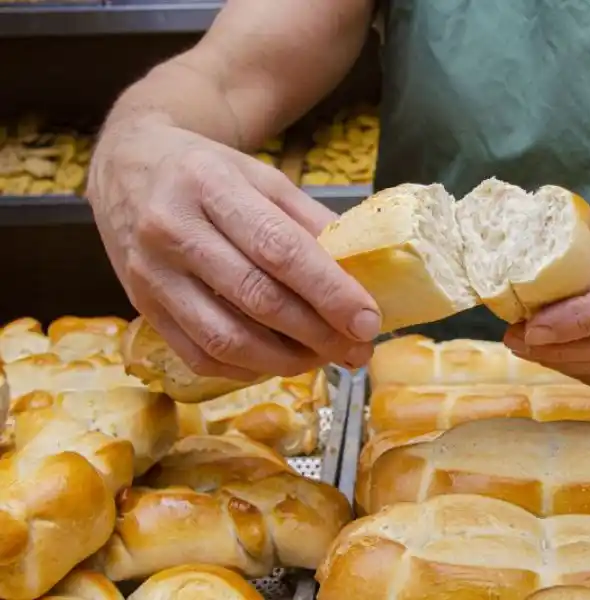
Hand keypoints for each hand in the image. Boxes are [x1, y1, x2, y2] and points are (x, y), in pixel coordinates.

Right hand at [88, 120, 379, 379]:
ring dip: (286, 359)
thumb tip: (362, 275)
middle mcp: (173, 229)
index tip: (368, 320)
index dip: (329, 291)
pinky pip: (199, 355)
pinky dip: (247, 368)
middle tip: (358, 348)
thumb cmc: (208, 173)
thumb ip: (310, 223)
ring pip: (226, 337)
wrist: (128, 168)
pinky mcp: (141, 306)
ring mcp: (151, 273)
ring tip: (324, 357)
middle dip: (318, 333)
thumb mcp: (263, 178)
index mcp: (211, 185)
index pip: (279, 249)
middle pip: (257, 297)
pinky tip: (278, 361)